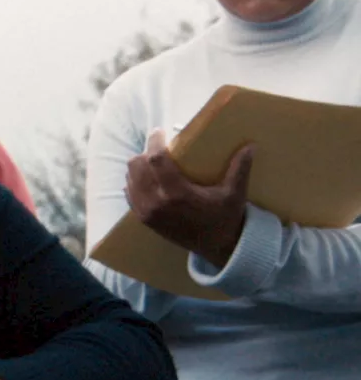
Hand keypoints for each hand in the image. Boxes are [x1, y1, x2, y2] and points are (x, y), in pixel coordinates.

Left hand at [125, 129, 253, 267]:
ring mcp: (147, 213)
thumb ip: (240, 168)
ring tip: (153, 162)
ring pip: (129, 179)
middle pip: (136, 166)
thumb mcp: (235, 193)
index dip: (155, 142)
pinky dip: (134, 183)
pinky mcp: (144, 220)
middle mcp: (157, 203)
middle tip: (159, 149)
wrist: (215, 247)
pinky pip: (129, 194)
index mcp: (177, 193)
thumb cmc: (226, 218)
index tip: (159, 131)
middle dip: (145, 153)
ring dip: (139, 168)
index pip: (156, 160)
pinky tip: (147, 179)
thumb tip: (251, 145)